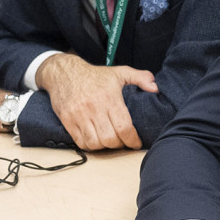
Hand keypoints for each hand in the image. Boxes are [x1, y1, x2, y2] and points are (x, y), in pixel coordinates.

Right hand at [36, 52, 157, 149]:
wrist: (64, 73)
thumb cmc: (94, 75)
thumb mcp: (119, 72)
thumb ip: (140, 77)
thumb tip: (155, 87)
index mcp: (109, 97)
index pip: (124, 127)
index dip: (132, 140)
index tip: (136, 143)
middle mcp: (94, 108)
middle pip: (110, 139)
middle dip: (119, 145)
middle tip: (123, 142)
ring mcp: (79, 115)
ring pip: (95, 143)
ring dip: (105, 147)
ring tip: (109, 141)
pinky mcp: (68, 121)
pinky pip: (81, 142)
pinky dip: (90, 146)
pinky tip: (96, 140)